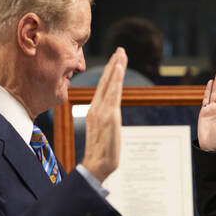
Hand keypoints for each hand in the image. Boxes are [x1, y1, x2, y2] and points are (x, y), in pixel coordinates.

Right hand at [81, 48, 126, 181]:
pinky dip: (115, 79)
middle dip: (113, 64)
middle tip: (120, 50)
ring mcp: (101, 111)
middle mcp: (96, 108)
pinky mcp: (108, 115)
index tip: (115, 60)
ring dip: (116, 66)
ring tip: (121, 53)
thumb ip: (105, 122)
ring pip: (109, 84)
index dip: (109, 73)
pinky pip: (112, 93)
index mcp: (94, 111)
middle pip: (105, 81)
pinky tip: (119, 67)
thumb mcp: (103, 133)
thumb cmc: (102, 153)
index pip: (103, 88)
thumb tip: (111, 118)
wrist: (97, 165)